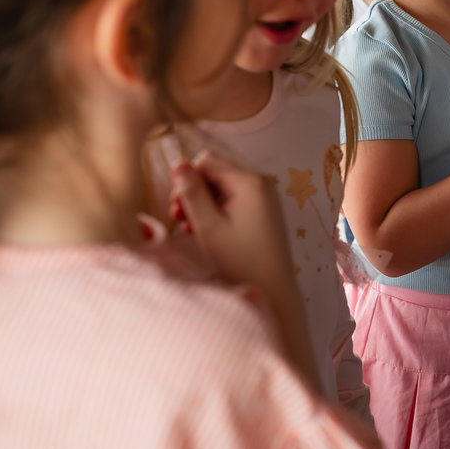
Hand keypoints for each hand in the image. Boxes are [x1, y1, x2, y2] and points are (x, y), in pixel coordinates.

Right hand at [170, 150, 292, 289]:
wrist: (273, 287)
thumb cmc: (240, 260)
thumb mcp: (208, 225)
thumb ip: (192, 193)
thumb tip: (178, 164)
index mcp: (250, 181)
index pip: (207, 161)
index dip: (187, 179)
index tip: (176, 205)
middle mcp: (261, 183)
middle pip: (215, 173)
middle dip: (193, 193)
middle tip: (178, 218)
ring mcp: (264, 197)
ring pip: (222, 188)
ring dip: (202, 204)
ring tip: (188, 228)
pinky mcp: (263, 210)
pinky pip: (233, 201)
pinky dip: (216, 212)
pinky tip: (204, 231)